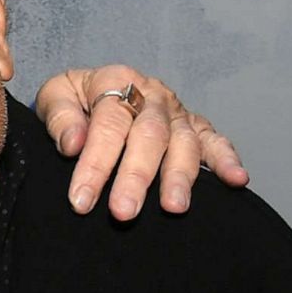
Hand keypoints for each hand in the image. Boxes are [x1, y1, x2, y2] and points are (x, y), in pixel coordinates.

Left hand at [34, 65, 248, 219]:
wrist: (95, 89)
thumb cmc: (74, 100)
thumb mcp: (55, 96)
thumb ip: (60, 118)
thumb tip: (74, 144)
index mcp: (115, 80)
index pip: (107, 124)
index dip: (94, 163)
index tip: (80, 200)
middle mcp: (151, 94)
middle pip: (149, 135)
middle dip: (136, 176)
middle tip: (123, 212)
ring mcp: (177, 111)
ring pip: (183, 142)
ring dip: (180, 176)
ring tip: (173, 208)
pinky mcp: (196, 127)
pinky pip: (215, 141)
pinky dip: (227, 159)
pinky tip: (236, 179)